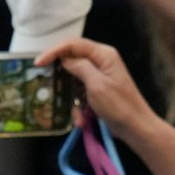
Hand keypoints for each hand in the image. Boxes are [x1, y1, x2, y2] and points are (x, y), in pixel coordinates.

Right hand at [35, 38, 157, 144]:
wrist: (137, 129)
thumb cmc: (119, 106)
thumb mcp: (96, 84)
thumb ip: (79, 67)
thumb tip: (65, 59)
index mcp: (103, 54)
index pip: (73, 44)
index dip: (54, 51)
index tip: (38, 63)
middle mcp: (101, 61)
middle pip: (72, 61)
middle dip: (61, 79)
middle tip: (48, 87)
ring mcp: (100, 77)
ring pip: (75, 81)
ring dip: (72, 100)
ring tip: (77, 116)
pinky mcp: (99, 92)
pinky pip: (82, 94)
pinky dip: (80, 108)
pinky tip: (82, 121)